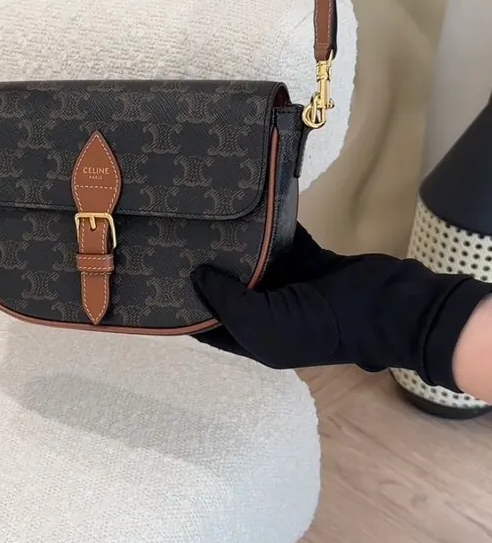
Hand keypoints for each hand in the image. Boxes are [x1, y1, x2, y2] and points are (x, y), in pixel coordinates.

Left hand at [191, 224, 490, 393]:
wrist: (384, 305)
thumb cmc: (320, 325)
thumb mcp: (263, 326)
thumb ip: (226, 302)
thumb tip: (194, 276)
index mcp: (256, 338)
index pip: (210, 324)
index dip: (184, 306)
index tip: (159, 276)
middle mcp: (270, 312)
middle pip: (230, 288)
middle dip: (207, 266)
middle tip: (178, 235)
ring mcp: (292, 285)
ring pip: (254, 260)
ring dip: (235, 242)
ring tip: (204, 216)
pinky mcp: (310, 260)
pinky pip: (281, 239)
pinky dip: (268, 224)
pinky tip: (246, 204)